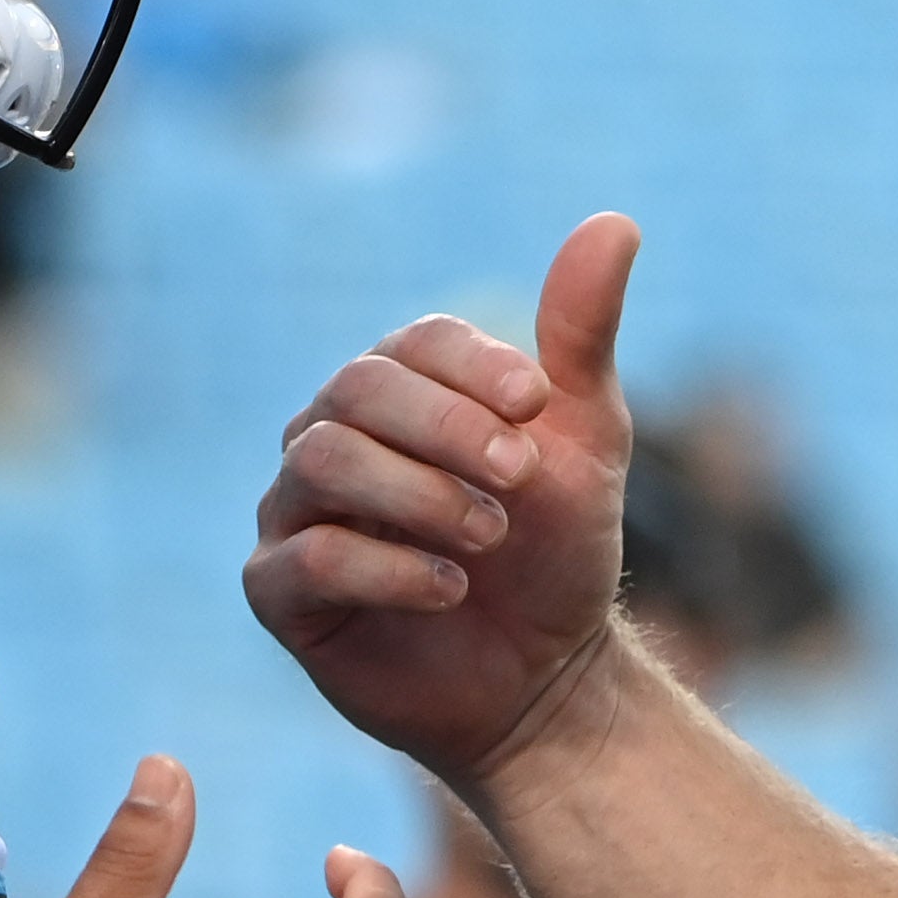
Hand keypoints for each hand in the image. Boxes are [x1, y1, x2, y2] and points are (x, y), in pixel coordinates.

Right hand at [245, 213, 643, 785]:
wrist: (544, 677)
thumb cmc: (556, 550)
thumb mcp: (583, 439)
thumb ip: (582, 335)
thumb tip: (616, 220)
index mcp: (398, 390)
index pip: (414, 343)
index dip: (474, 366)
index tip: (539, 405)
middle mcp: (330, 436)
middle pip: (358, 391)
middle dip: (447, 428)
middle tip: (521, 477)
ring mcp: (296, 513)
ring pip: (323, 463)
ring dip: (420, 493)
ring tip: (491, 534)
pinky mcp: (281, 594)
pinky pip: (305, 560)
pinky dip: (385, 567)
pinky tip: (452, 588)